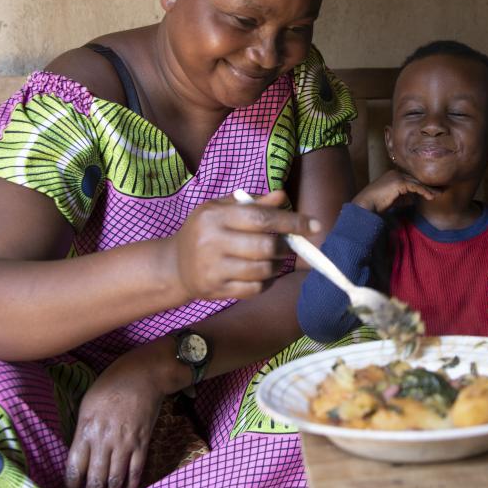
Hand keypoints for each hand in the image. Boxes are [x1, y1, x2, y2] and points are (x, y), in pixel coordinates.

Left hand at [65, 345, 168, 487]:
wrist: (144, 374)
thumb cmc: (111, 384)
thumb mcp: (88, 404)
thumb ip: (83, 430)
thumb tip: (80, 452)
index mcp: (86, 430)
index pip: (74, 468)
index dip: (72, 486)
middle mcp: (104, 440)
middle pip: (95, 479)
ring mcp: (124, 443)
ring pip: (115, 478)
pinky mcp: (142, 442)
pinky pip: (136, 469)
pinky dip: (132, 485)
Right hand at [165, 189, 318, 301]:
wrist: (173, 265)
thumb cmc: (204, 231)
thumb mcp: (221, 209)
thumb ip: (252, 204)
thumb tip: (282, 196)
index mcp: (215, 216)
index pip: (261, 218)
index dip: (291, 222)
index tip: (314, 226)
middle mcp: (212, 242)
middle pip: (264, 247)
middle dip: (285, 247)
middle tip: (289, 245)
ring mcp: (213, 269)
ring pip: (262, 271)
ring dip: (277, 265)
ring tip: (275, 259)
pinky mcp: (216, 290)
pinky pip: (253, 289)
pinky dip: (266, 283)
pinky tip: (262, 275)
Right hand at [352, 170, 438, 212]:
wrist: (366, 205)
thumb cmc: (376, 205)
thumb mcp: (393, 200)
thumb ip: (403, 198)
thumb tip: (413, 199)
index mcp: (394, 176)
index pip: (412, 180)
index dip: (423, 186)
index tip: (433, 191)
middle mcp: (396, 173)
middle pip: (416, 180)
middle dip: (429, 186)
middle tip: (441, 190)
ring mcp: (397, 176)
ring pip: (417, 183)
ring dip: (429, 189)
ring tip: (439, 194)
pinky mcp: (399, 182)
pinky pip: (415, 187)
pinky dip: (424, 192)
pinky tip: (431, 197)